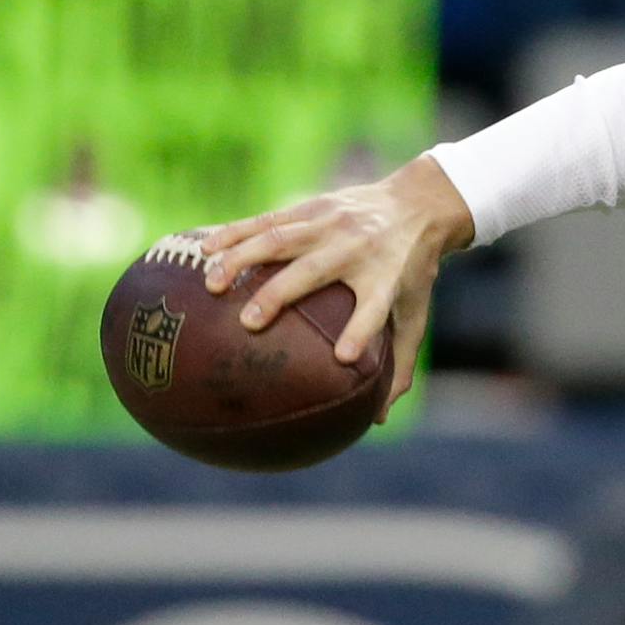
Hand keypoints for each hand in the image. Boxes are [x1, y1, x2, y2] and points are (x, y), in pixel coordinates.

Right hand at [199, 155, 475, 419]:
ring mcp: (332, 224)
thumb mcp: (416, 313)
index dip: (361, 331)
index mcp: (386, 277)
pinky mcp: (312, 208)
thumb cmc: (413, 270)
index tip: (343, 356)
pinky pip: (268, 220)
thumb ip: (399, 363)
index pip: (375, 308)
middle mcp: (358, 249)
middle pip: (315, 270)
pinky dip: (235, 233)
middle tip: (248, 323)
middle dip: (280, 294)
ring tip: (212, 285)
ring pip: (281, 239)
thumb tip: (377, 420)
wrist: (419, 204)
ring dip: (244, 259)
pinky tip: (204, 250)